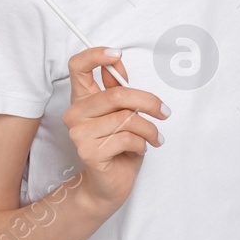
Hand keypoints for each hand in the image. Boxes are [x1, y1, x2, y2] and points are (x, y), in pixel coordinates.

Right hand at [62, 47, 168, 214]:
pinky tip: (140, 149)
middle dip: (148, 103)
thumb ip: (118, 89)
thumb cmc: (118, 147)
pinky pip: (127, 138)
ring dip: (149, 129)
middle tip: (164, 112)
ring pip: (126, 118)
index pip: (78, 67)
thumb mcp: (122, 113)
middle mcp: (75, 114)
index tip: (116, 54)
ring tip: (153, 137)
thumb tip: (116, 63)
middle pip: (117, 95)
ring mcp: (79, 133)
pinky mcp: (89, 152)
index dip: (95, 55)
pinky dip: (142, 143)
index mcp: (82, 99)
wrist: (109, 185)